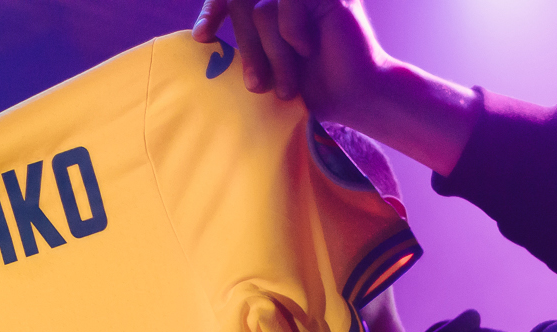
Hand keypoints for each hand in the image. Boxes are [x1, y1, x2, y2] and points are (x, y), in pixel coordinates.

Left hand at [193, 0, 475, 175]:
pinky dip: (290, 32)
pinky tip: (308, 50)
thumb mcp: (268, 69)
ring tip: (285, 85)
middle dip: (246, 49)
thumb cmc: (313, 91)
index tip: (201, 39)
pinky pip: (286, 5)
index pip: (236, 1)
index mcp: (276, 10)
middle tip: (257, 86)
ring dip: (269, 52)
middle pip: (244, 6)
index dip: (213, 9)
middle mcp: (292, 1)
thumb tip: (201, 37)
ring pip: (261, 10)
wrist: (356, 98)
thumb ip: (245, 45)